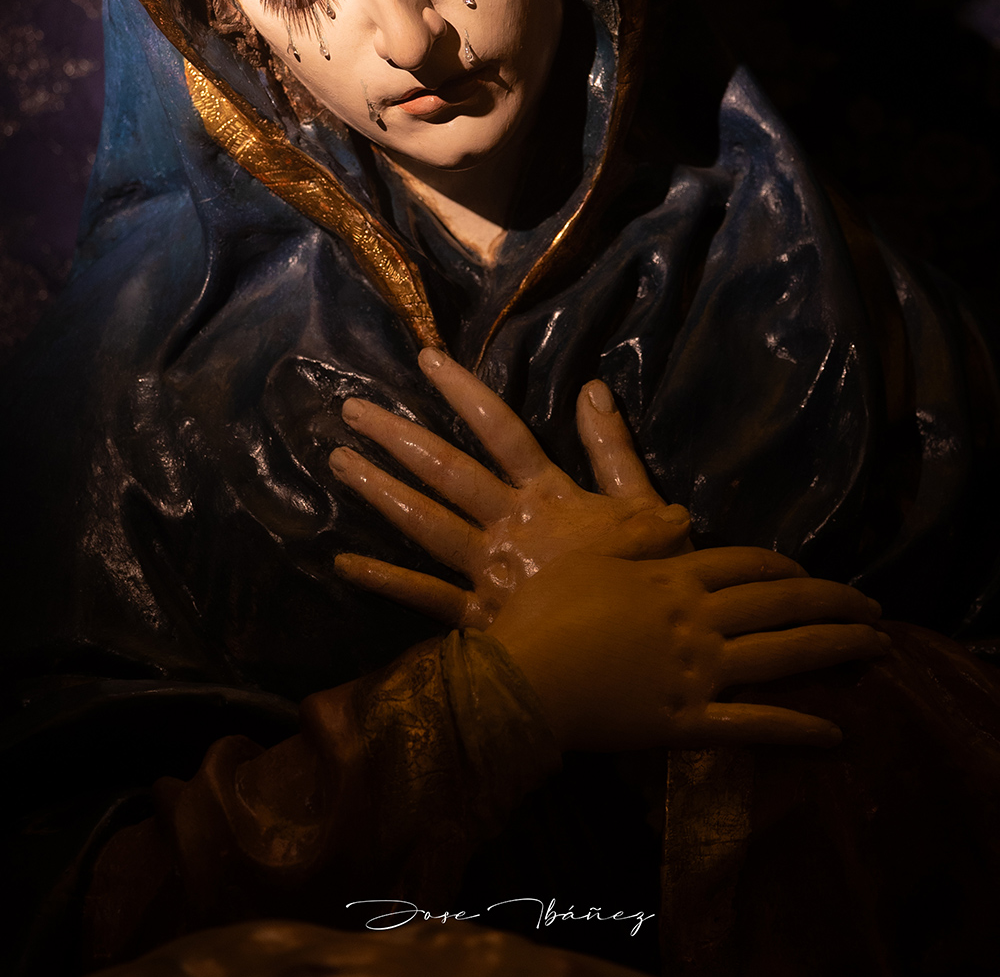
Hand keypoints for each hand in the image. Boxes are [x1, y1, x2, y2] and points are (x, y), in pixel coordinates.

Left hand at [329, 347, 691, 626]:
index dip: (462, 392)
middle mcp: (510, 526)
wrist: (644, 657)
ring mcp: (489, 573)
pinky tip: (344, 561)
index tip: (425, 360)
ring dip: (380, 491)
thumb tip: (592, 387)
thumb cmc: (649, 582)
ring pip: (425, 524)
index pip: (501, 429)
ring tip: (338, 461)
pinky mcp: (480, 619)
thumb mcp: (645, 506)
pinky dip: (385, 580)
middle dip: (397, 438)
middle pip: (447, 471)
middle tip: (352, 409)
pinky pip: (424, 597)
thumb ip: (613, 448)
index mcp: (549, 495)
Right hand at [487, 549, 890, 751]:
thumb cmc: (545, 614)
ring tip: (878, 648)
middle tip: (874, 605)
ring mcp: (697, 674)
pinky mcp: (688, 724)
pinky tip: (834, 734)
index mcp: (672, 579)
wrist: (520, 681)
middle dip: (833, 601)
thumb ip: (639, 536)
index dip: (782, 567)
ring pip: (782, 656)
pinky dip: (796, 729)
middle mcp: (698, 622)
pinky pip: (753, 726)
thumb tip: (681, 513)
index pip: (742, 564)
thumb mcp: (590, 558)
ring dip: (835, 650)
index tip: (808, 574)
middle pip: (778, 603)